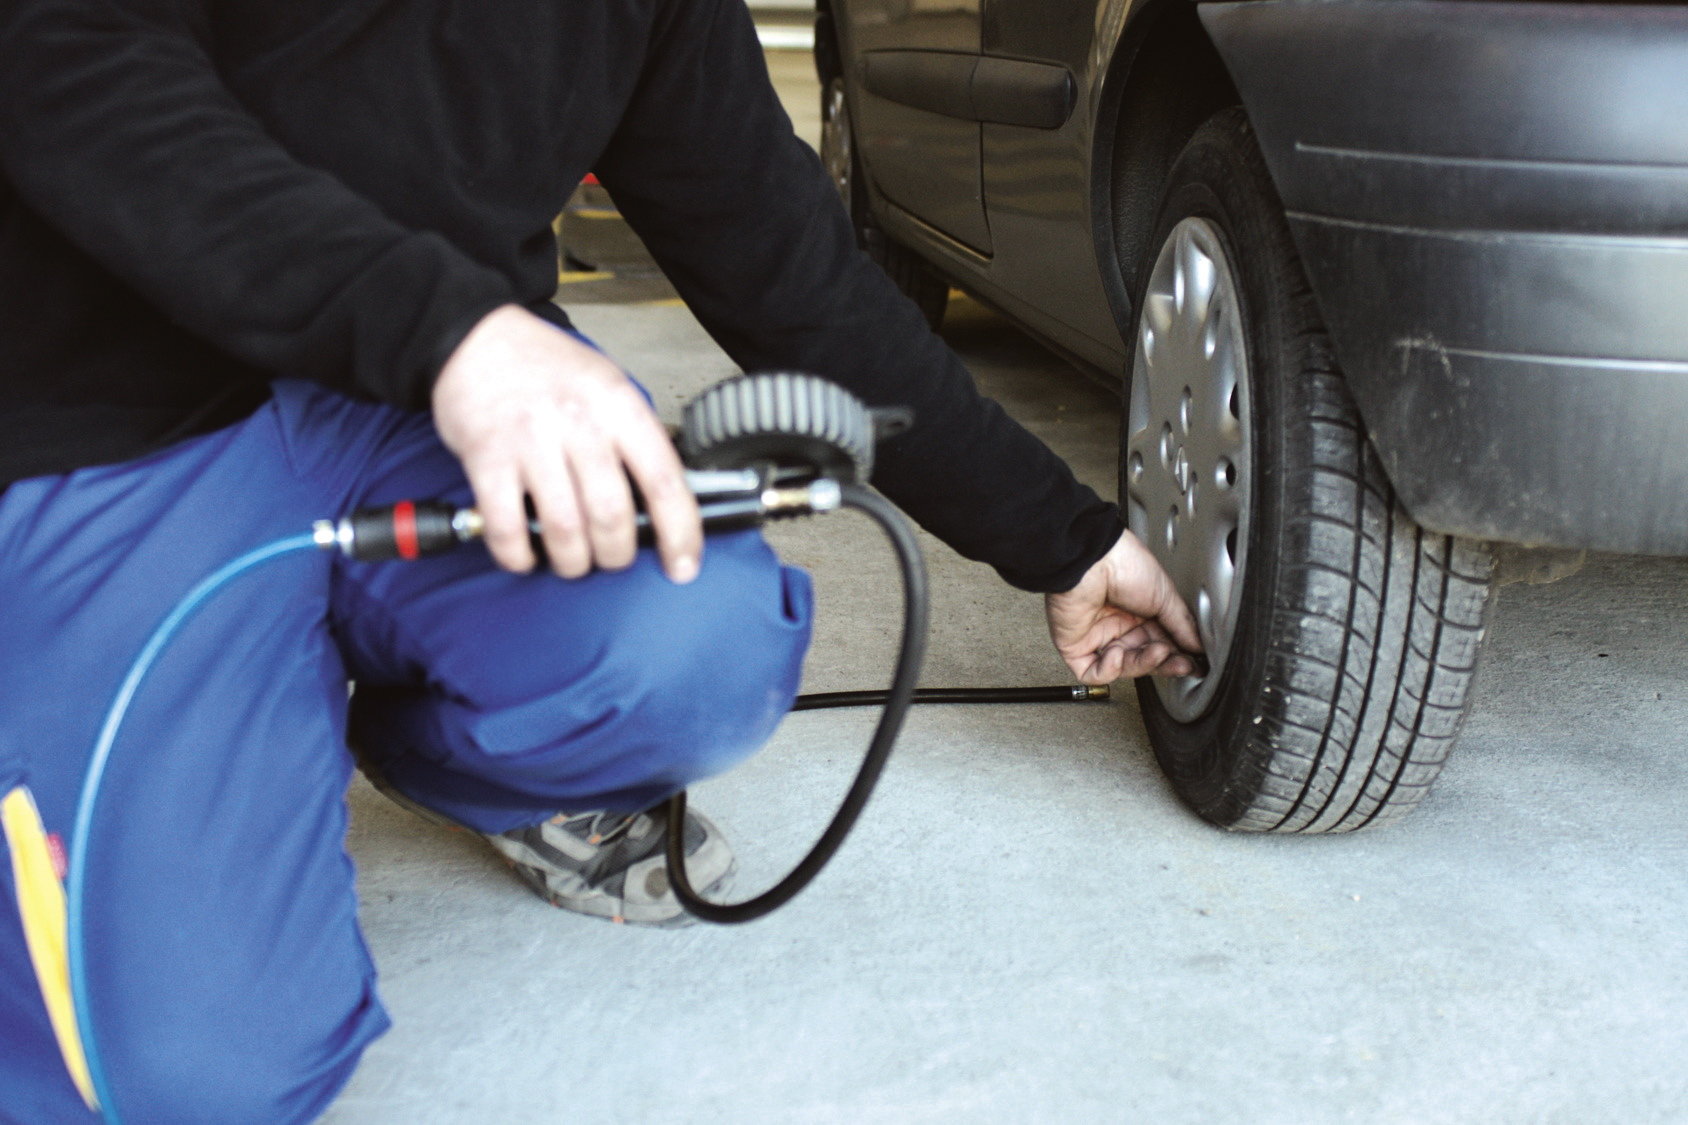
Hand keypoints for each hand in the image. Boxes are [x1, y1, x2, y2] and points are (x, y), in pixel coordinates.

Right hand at [431, 305, 701, 581]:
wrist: (476, 337)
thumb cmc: (548, 369)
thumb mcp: (607, 384)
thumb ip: (633, 435)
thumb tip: (662, 502)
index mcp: (618, 404)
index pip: (663, 479)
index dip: (680, 532)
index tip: (682, 566)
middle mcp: (578, 421)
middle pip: (612, 513)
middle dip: (617, 554)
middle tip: (612, 557)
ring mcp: (530, 440)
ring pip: (564, 529)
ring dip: (572, 561)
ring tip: (572, 561)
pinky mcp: (486, 459)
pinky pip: (507, 527)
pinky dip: (518, 555)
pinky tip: (525, 556)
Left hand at [1045, 531, 1203, 682]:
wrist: (1092, 560)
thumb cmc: (1124, 563)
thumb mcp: (1165, 595)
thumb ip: (1182, 625)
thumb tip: (1197, 646)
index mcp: (1138, 611)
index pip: (1160, 643)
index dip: (1176, 655)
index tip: (1194, 663)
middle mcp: (1117, 623)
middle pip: (1143, 658)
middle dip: (1164, 663)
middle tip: (1182, 663)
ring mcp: (1096, 635)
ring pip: (1122, 667)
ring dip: (1143, 664)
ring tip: (1157, 652)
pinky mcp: (1074, 646)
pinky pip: (1093, 672)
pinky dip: (1109, 670)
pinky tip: (1117, 655)